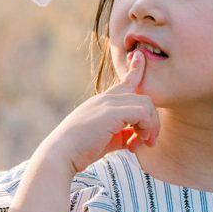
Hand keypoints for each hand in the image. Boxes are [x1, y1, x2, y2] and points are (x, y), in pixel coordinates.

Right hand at [37, 50, 159, 174]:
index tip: (139, 56)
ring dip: (151, 126)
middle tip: (148, 141)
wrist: (60, 155)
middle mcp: (106, 99)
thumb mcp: (106, 139)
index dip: (135, 69)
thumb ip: (122, 134)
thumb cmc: (79, 150)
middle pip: (143, 98)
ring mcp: (108, 103)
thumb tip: (136, 135)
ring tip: (143, 143)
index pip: (124, 82)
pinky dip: (146, 128)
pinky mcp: (111, 112)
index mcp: (102, 102)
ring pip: (146, 104)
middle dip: (152, 121)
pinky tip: (136, 143)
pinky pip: (142, 113)